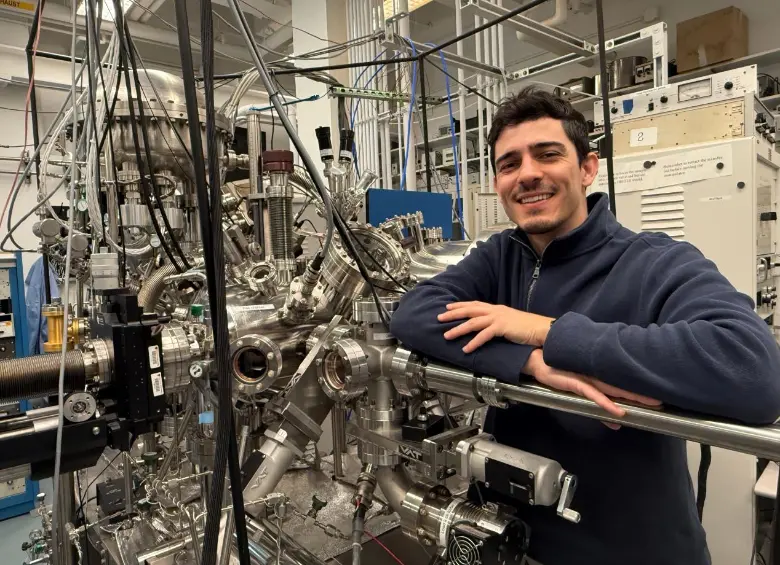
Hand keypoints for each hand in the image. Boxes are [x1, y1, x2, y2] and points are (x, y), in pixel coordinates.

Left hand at [438, 301, 553, 352]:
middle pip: (469, 310)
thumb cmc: (528, 328)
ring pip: (473, 322)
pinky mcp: (502, 327)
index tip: (448, 306)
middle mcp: (495, 311)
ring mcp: (498, 318)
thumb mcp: (510, 322)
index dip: (460, 305)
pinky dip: (473, 342)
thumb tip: (488, 327)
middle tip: (439, 318)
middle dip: (453, 314)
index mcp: (497, 309)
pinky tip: (466, 349)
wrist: (541, 329)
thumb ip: (498, 323)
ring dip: (458, 329)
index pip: (475, 304)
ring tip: (447, 335)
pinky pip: (484, 335)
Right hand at [523, 350, 661, 426]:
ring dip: (632, 397)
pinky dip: (605, 403)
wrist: (535, 359)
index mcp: (599, 374)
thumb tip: (617, 423)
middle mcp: (595, 374)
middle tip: (662, 401)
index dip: (640, 388)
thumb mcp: (579, 391)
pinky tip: (618, 411)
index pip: (623, 382)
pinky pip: (593, 394)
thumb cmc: (557, 371)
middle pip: (623, 386)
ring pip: (614, 388)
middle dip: (643, 394)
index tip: (657, 394)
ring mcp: (586, 377)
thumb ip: (598, 406)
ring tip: (651, 403)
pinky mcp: (574, 382)